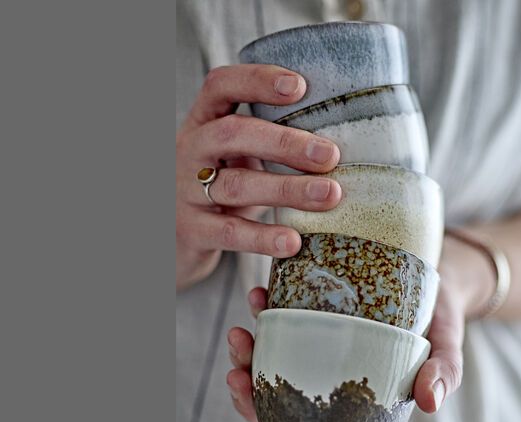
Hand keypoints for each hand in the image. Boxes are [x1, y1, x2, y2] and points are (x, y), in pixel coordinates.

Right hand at [176, 65, 342, 289]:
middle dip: (285, 142)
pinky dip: (263, 237)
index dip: (257, 80)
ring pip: (236, 184)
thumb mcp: (237, 155)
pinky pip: (229, 232)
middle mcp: (190, 150)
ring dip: (287, 189)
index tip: (300, 86)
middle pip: (233, 134)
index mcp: (204, 122)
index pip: (221, 86)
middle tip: (331, 155)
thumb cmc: (222, 186)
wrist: (173, 237)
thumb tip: (348, 137)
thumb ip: (271, 141)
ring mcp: (186, 191)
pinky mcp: (192, 231)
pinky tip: (294, 241)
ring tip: (330, 195)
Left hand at [224, 236, 493, 421]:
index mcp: (373, 419)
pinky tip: (258, 299)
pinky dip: (261, 323)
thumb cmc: (440, 322)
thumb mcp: (448, 346)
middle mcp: (338, 400)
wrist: (430, 279)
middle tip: (239, 381)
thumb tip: (431, 402)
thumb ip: (443, 373)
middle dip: (255, 410)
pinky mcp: (308, 337)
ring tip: (240, 336)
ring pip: (272, 386)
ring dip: (246, 366)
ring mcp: (318, 370)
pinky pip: (276, 341)